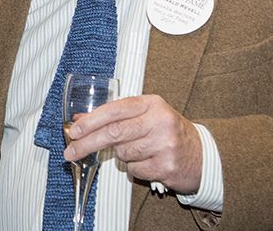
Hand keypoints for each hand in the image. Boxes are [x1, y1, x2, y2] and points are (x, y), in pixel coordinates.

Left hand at [63, 94, 202, 193]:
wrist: (201, 156)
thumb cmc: (167, 133)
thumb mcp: (145, 116)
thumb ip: (114, 116)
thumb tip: (80, 119)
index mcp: (152, 104)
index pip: (114, 109)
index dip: (90, 121)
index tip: (74, 130)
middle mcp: (160, 121)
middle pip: (113, 133)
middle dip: (88, 143)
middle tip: (71, 151)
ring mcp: (165, 144)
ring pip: (122, 153)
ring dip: (120, 155)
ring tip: (137, 151)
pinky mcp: (166, 166)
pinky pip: (133, 169)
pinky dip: (133, 168)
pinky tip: (147, 162)